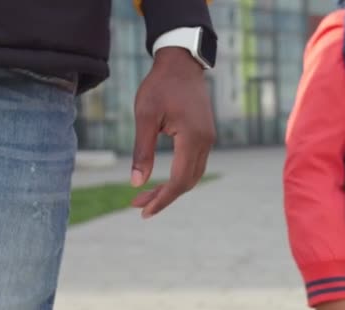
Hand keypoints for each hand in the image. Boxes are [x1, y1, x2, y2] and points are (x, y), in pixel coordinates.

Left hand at [130, 47, 215, 217]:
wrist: (181, 63)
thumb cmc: (160, 86)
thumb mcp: (145, 117)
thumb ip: (142, 150)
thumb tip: (136, 182)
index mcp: (192, 138)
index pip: (179, 181)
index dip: (162, 199)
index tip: (143, 211)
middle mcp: (205, 142)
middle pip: (187, 182)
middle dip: (163, 197)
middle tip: (137, 204)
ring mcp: (208, 139)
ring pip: (193, 175)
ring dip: (171, 188)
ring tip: (145, 194)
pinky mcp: (205, 135)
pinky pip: (194, 164)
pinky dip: (179, 176)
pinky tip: (162, 178)